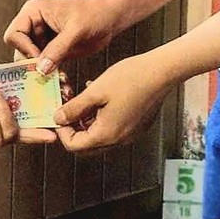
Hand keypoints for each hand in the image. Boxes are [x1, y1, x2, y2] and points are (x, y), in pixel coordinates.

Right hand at [3, 0, 125, 74]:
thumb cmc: (94, 13)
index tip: (39, 60)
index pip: (14, 35)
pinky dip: (51, 74)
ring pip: (31, 61)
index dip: (24, 49)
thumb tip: (40, 69)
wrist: (111, 16)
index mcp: (33, 12)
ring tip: (56, 80)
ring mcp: (42, 38)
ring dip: (41, 72)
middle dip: (31, 65)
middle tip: (46, 77)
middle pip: (19, 50)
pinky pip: (44, 66)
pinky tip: (62, 79)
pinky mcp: (52, 50)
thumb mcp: (76, 30)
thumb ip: (57, 49)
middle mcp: (34, 25)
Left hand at [52, 53, 171, 153]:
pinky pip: (112, 130)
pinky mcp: (136, 128)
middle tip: (68, 110)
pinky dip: (101, 120)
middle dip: (73, 129)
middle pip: (86, 146)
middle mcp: (119, 140)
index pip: (74, 146)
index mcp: (107, 134)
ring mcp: (129, 135)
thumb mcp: (95, 91)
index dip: (62, 131)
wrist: (161, 72)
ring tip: (83, 101)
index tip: (59, 114)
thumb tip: (58, 119)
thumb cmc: (130, 78)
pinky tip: (100, 100)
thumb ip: (74, 108)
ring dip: (87, 124)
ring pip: (99, 138)